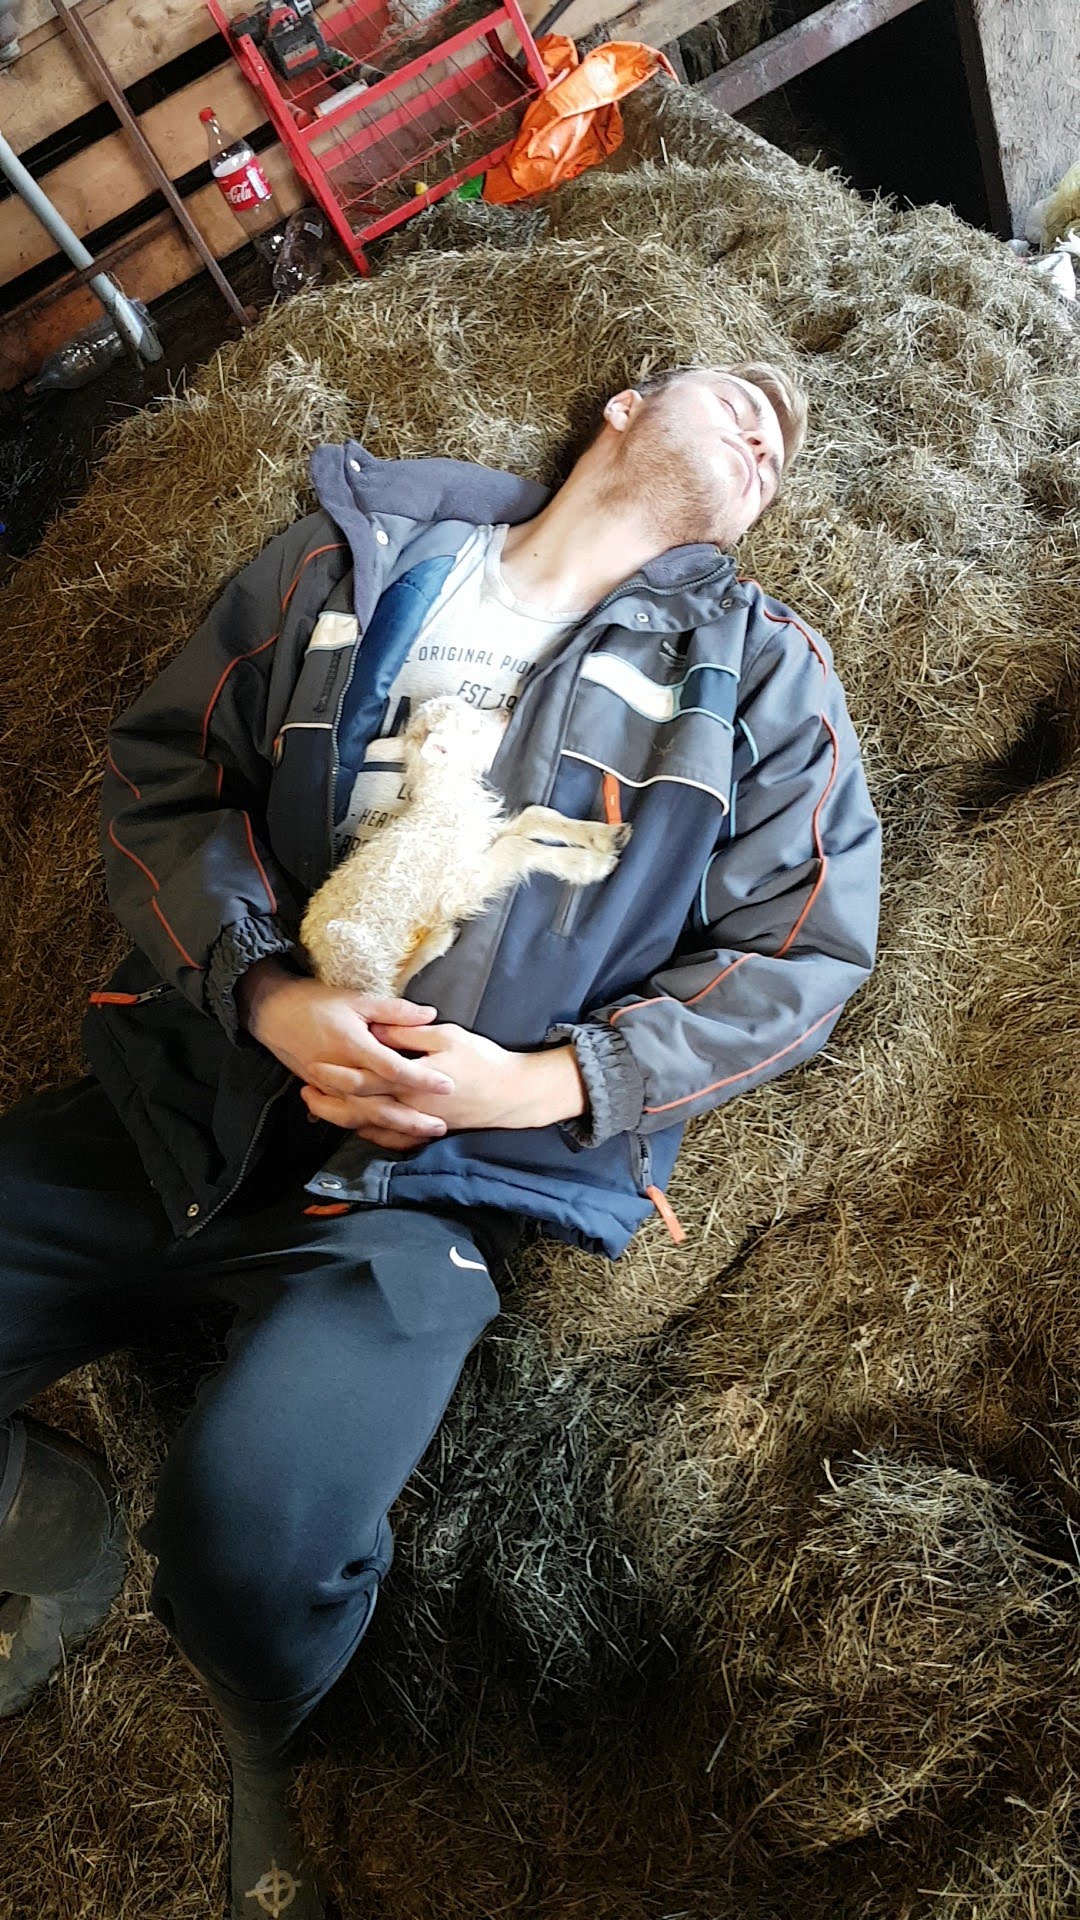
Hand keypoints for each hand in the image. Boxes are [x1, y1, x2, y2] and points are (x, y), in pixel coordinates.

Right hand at [237, 962, 455, 1122]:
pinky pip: (346, 1118)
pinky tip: (389, 1136)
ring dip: (392, 1130)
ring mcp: (328, 1087)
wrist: (272, 1013)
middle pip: (378, 1105)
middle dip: (410, 1119)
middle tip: (441, 1126)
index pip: (392, 1069)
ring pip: (362, 1117)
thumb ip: (394, 1010)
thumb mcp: (356, 999)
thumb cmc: (315, 1002)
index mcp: (352, 1046)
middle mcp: (340, 1072)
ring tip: (420, 1136)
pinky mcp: (321, 1093)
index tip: (447, 1085)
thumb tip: (430, 1014)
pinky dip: (368, 1130)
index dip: (420, 1079)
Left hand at [299, 1022, 586, 1148]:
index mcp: (411, 1082)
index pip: (364, 1080)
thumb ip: (407, 1034)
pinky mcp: (426, 1133)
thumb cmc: (482, 1060)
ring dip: (341, 1119)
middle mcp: (409, 1109)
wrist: (513, 1094)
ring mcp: (417, 1126)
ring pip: (370, 1128)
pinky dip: (368, 1135)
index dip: (336, 1074)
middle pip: (358, 1110)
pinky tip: (354, 1127)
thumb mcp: (444, 1037)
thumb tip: (376, 1028)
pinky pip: (390, 1141)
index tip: (312, 1064)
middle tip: (304, 1091)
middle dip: (328, 1102)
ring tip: (318, 1108)